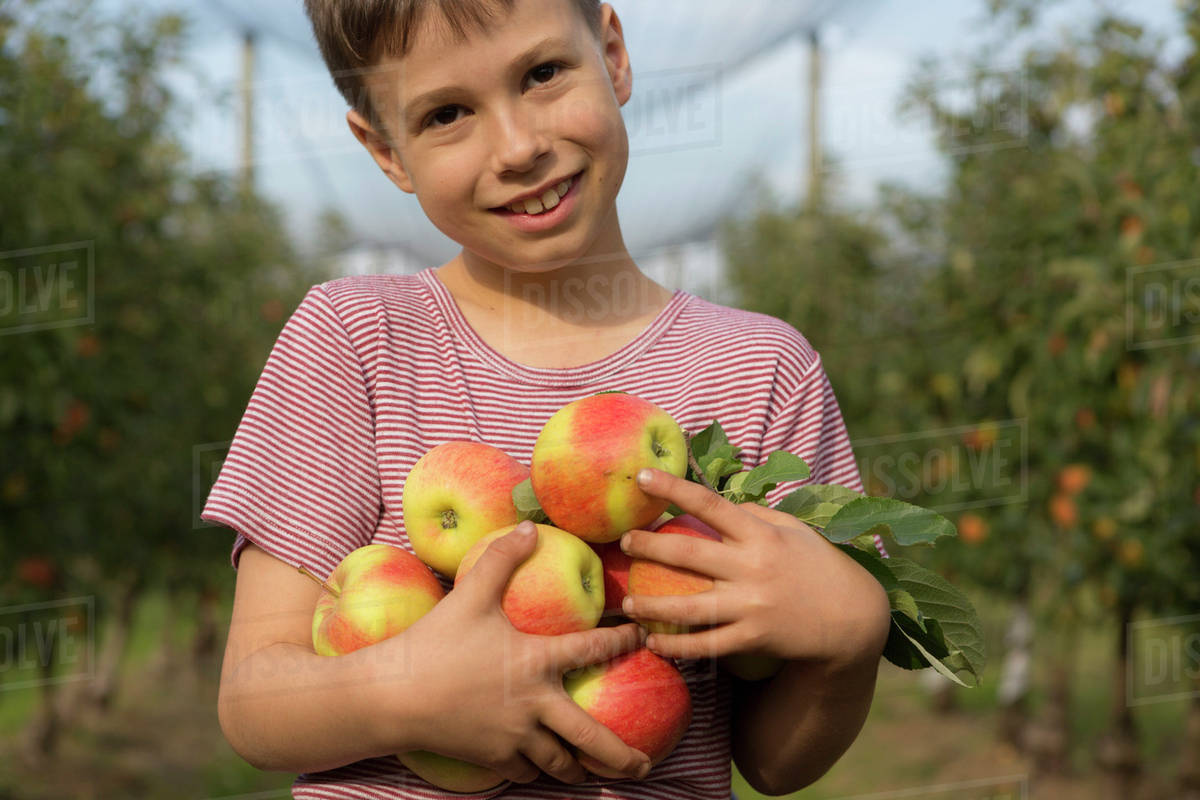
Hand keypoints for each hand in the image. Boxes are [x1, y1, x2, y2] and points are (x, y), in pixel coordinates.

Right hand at [380, 521, 653, 785]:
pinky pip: (525, 772)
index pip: (593, 649)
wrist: (392, 696)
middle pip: (590, 737)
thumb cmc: (433, 643)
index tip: (643, 639)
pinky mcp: (492, 757)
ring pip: (559, 763)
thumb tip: (529, 527)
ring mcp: (514, 737)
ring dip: (580, 768)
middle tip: (645, 765)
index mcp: (536, 662)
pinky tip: (544, 770)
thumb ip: (501, 559)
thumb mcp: (470, 595)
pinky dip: (538, 772)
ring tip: (597, 773)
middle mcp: (534, 705)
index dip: (622, 642)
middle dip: (621, 755)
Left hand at [619, 469, 890, 668]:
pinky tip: (653, 642)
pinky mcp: (753, 638)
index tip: (642, 476)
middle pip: (690, 555)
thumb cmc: (819, 566)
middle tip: (624, 540)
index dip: (675, 488)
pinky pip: (707, 645)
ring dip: (652, 605)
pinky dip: (677, 645)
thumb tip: (718, 503)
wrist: (853, 619)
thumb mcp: (794, 531)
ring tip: (627, 602)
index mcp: (761, 535)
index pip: (711, 505)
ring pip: (691, 607)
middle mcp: (753, 568)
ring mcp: (752, 606)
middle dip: (650, 546)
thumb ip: (755, 515)